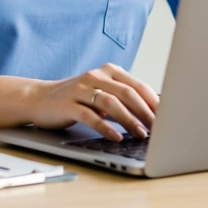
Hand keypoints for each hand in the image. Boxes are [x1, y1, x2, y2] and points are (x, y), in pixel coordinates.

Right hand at [26, 63, 159, 140]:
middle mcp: (95, 76)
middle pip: (126, 93)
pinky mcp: (68, 104)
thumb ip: (122, 98)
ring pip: (110, 103)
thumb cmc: (76, 98)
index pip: (137, 85)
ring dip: (129, 120)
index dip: (154, 101)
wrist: (39, 98)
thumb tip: (154, 113)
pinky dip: (106, 127)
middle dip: (145, 111)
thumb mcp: (101, 92)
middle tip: (158, 127)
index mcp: (108, 71)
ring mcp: (81, 89)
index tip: (168, 116)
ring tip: (141, 133)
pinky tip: (116, 137)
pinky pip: (90, 116)